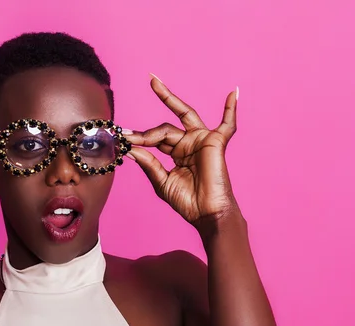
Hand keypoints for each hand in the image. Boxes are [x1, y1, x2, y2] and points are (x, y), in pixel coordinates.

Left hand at [125, 77, 239, 229]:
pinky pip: (227, 124)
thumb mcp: (162, 181)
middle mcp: (188, 144)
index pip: (154, 139)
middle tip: (149, 83)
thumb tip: (130, 148)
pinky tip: (233, 93)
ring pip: (181, 118)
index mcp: (176, 153)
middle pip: (165, 126)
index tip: (121, 137)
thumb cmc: (187, 202)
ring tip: (154, 84)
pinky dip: (231, 109)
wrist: (206, 214)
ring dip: (169, 99)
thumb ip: (149, 162)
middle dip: (154, 113)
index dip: (138, 137)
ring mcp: (202, 141)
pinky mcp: (215, 142)